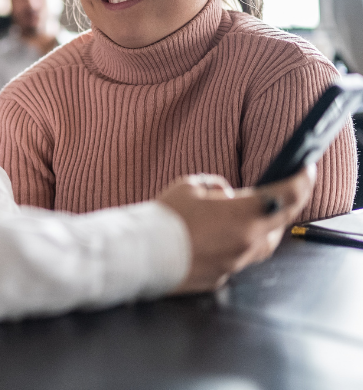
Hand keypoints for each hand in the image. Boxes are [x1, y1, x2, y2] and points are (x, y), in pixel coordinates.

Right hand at [157, 168, 314, 293]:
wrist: (142, 254)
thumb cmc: (165, 218)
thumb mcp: (189, 186)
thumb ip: (214, 186)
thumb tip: (226, 194)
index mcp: (243, 214)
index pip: (287, 195)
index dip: (301, 180)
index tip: (305, 170)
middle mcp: (247, 241)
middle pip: (280, 223)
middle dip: (283, 206)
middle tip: (280, 192)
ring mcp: (236, 262)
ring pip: (263, 245)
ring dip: (262, 228)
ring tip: (249, 216)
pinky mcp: (221, 277)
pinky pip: (238, 258)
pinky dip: (236, 246)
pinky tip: (219, 238)